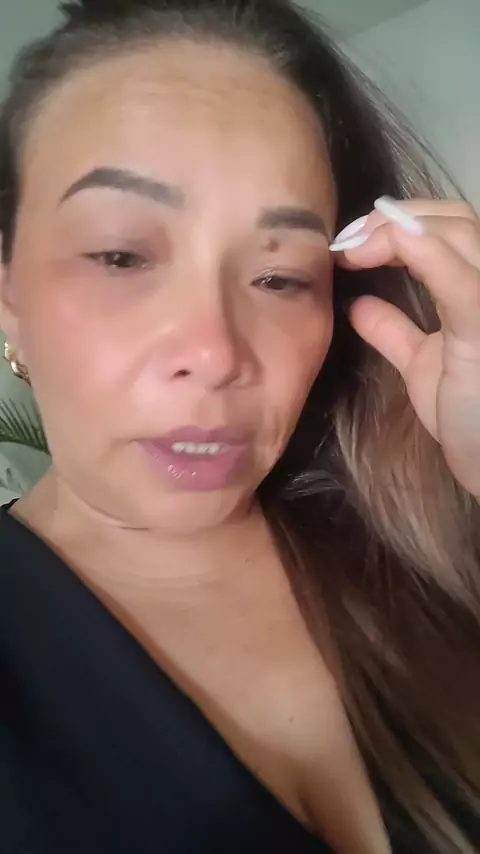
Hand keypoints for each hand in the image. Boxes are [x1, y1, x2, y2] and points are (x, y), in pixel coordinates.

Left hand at [330, 196, 479, 499]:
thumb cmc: (469, 418)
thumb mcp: (423, 365)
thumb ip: (394, 330)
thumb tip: (358, 304)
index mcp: (478, 291)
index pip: (449, 227)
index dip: (399, 222)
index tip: (350, 242)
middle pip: (453, 218)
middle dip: (391, 220)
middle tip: (346, 242)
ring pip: (458, 231)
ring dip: (396, 230)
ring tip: (352, 248)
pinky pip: (461, 282)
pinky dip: (425, 253)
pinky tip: (386, 244)